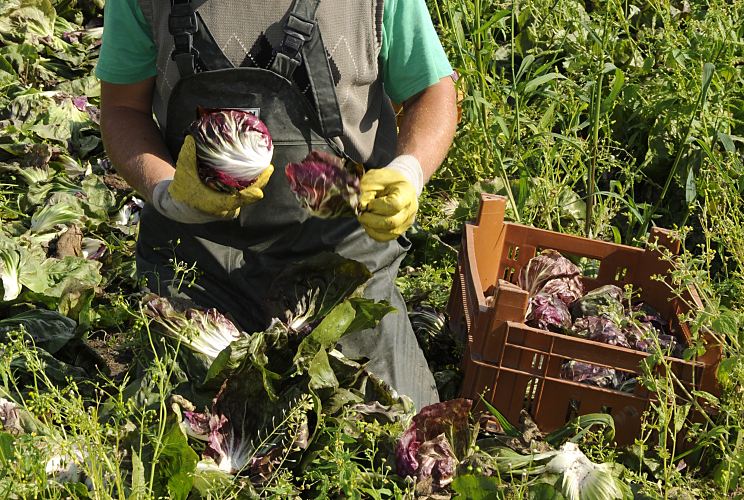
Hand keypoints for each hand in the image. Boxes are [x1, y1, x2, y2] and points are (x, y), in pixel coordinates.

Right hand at [152, 135, 273, 222]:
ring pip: (248, 197)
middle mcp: (225, 209)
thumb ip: (187, 157)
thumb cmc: (183, 192)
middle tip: (268, 168)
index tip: (260, 186)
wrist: (180, 208)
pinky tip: (256, 174)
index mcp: (215, 204)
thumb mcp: (183, 174)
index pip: (238, 199)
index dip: (251, 192)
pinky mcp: (232, 206)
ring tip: (265, 168)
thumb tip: (190, 139)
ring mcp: (230, 209)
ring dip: (257, 184)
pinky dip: (251, 186)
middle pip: (248, 197)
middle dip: (260, 183)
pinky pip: (245, 196)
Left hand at [358, 156, 422, 241]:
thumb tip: (359, 207)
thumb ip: (366, 191)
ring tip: (364, 217)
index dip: (377, 206)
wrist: (398, 185)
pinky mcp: (400, 230)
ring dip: (371, 227)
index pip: (394, 205)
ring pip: (388, 232)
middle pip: (391, 222)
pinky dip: (373, 233)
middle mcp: (410, 209)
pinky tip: (368, 224)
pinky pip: (386, 238)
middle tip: (360, 213)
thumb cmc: (385, 180)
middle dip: (371, 220)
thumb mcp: (374, 179)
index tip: (368, 203)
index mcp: (407, 192)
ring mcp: (406, 222)